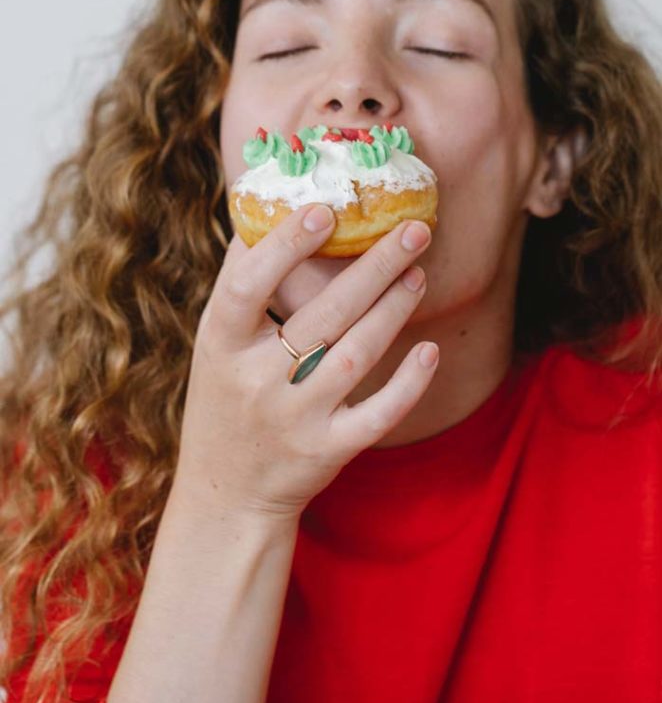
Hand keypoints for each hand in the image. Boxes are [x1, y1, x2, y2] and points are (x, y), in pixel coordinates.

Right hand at [173, 203, 437, 523]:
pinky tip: (430, 351)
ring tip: (418, 272)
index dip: (285, 247)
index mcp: (221, 344)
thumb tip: (273, 207)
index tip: (326, 211)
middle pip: (323, 315)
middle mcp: (256, 381)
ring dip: (394, 309)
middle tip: (414, 228)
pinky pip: (378, 414)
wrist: (225, 495)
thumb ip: (242, 282)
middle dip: (374, 267)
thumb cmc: (225, 397)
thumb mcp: (216, 343)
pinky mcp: (327, 450)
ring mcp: (294, 419)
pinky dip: (408, 384)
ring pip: (357, 355)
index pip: (248, 286)